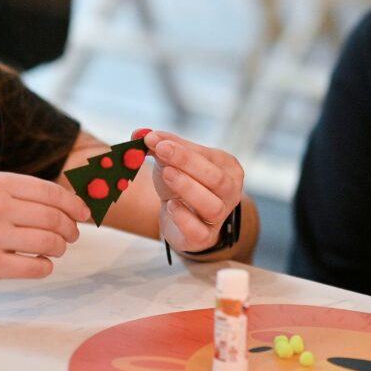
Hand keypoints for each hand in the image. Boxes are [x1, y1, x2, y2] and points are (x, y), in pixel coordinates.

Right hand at [0, 171, 87, 285]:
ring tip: (54, 249)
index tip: (85, 214)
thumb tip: (70, 205)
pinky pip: (36, 267)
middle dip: (71, 229)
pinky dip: (45, 267)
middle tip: (71, 236)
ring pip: (50, 242)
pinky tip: (39, 264)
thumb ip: (21, 194)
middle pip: (55, 218)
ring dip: (59, 248)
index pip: (52, 192)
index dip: (75, 205)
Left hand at [140, 130, 245, 253]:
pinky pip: (199, 230)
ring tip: (166, 174)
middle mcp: (231, 192)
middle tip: (161, 151)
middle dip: (187, 163)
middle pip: (216, 179)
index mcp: (228, 168)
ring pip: (212, 206)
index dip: (182, 148)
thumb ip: (161, 146)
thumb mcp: (173, 162)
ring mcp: (220, 218)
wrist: (182, 221)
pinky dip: (184, 217)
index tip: (155, 140)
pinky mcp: (205, 238)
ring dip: (187, 188)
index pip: (208, 156)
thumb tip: (140, 133)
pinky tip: (170, 205)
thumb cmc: (181, 185)